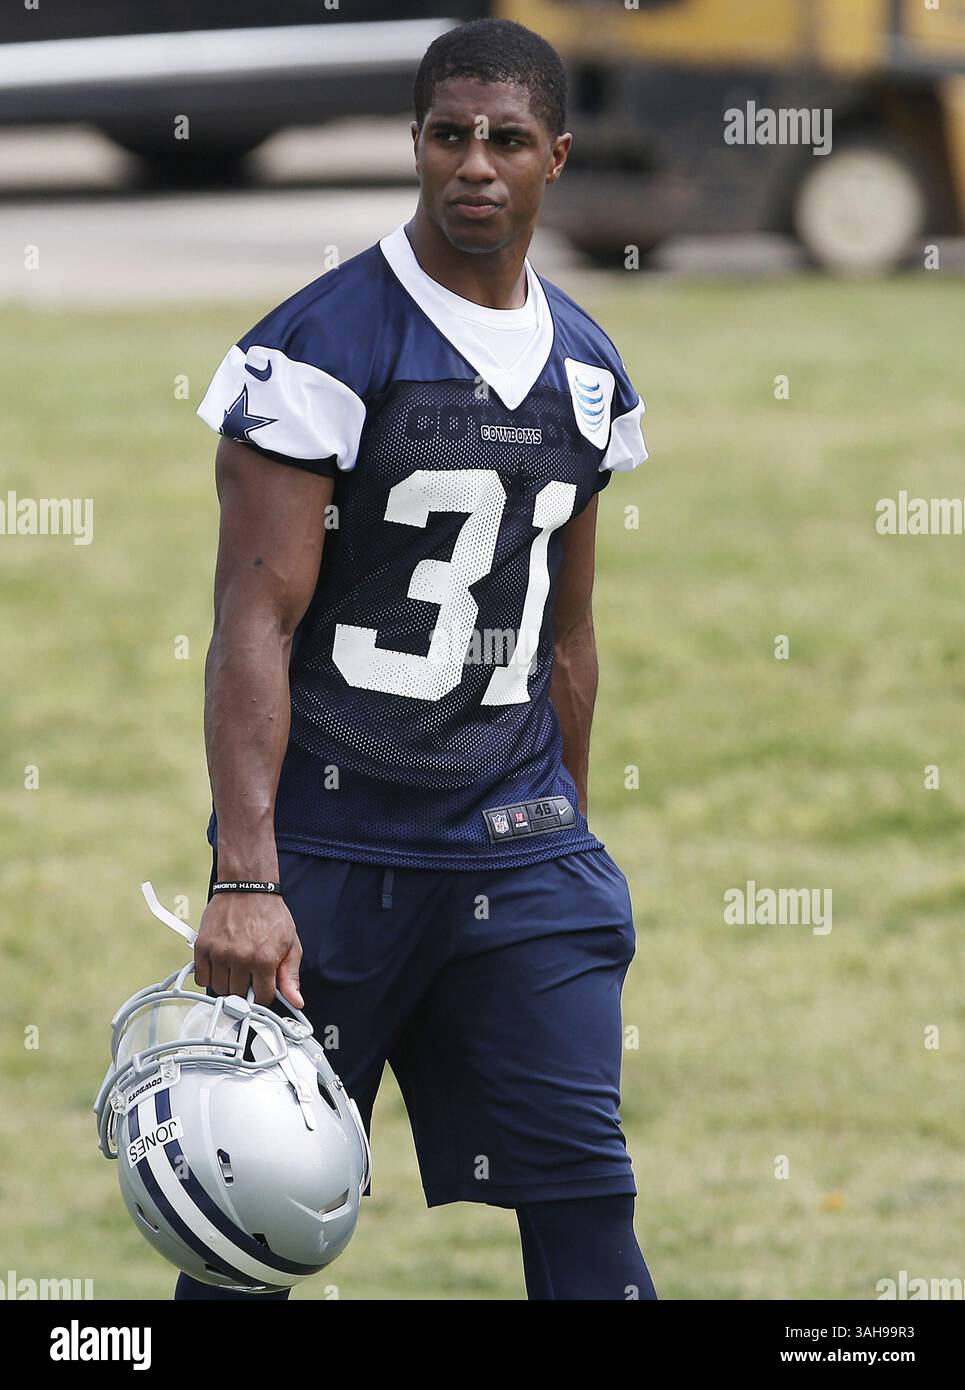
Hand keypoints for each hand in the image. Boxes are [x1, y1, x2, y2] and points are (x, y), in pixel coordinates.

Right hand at [194, 892, 303, 1008]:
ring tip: (235, 966)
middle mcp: (241, 959)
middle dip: (245, 988)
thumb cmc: (270, 914)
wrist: (248, 888)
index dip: (263, 994)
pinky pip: (201, 977)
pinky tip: (220, 963)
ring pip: (219, 988)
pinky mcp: (203, 947)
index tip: (262, 987)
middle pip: (238, 996)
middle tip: (248, 973)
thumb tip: (296, 1001)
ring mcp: (220, 953)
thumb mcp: (290, 944)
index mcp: (264, 960)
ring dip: (227, 982)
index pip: (261, 998)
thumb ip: (291, 975)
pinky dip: (209, 974)